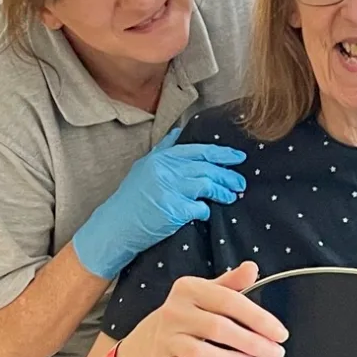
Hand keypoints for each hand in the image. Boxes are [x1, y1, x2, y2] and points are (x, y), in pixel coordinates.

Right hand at [72, 127, 247, 279]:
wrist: (115, 226)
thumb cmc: (131, 199)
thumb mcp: (143, 167)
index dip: (222, 153)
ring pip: (208, 186)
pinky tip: (208, 212)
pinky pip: (201, 208)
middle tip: (241, 182)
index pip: (200, 151)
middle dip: (228, 175)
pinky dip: (207, 210)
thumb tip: (179, 130)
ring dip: (224, 192)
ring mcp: (170, 190)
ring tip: (232, 196)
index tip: (238, 157)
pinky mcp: (174, 210)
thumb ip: (164, 149)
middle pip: (208, 168)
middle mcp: (167, 171)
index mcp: (162, 158)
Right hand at [140, 262, 288, 356]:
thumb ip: (233, 282)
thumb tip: (252, 268)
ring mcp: (166, 339)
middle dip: (252, 343)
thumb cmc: (191, 311)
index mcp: (189, 289)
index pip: (229, 301)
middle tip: (275, 352)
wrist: (152, 335)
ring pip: (200, 354)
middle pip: (218, 329)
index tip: (280, 333)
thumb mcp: (210, 291)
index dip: (258, 319)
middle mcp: (175, 312)